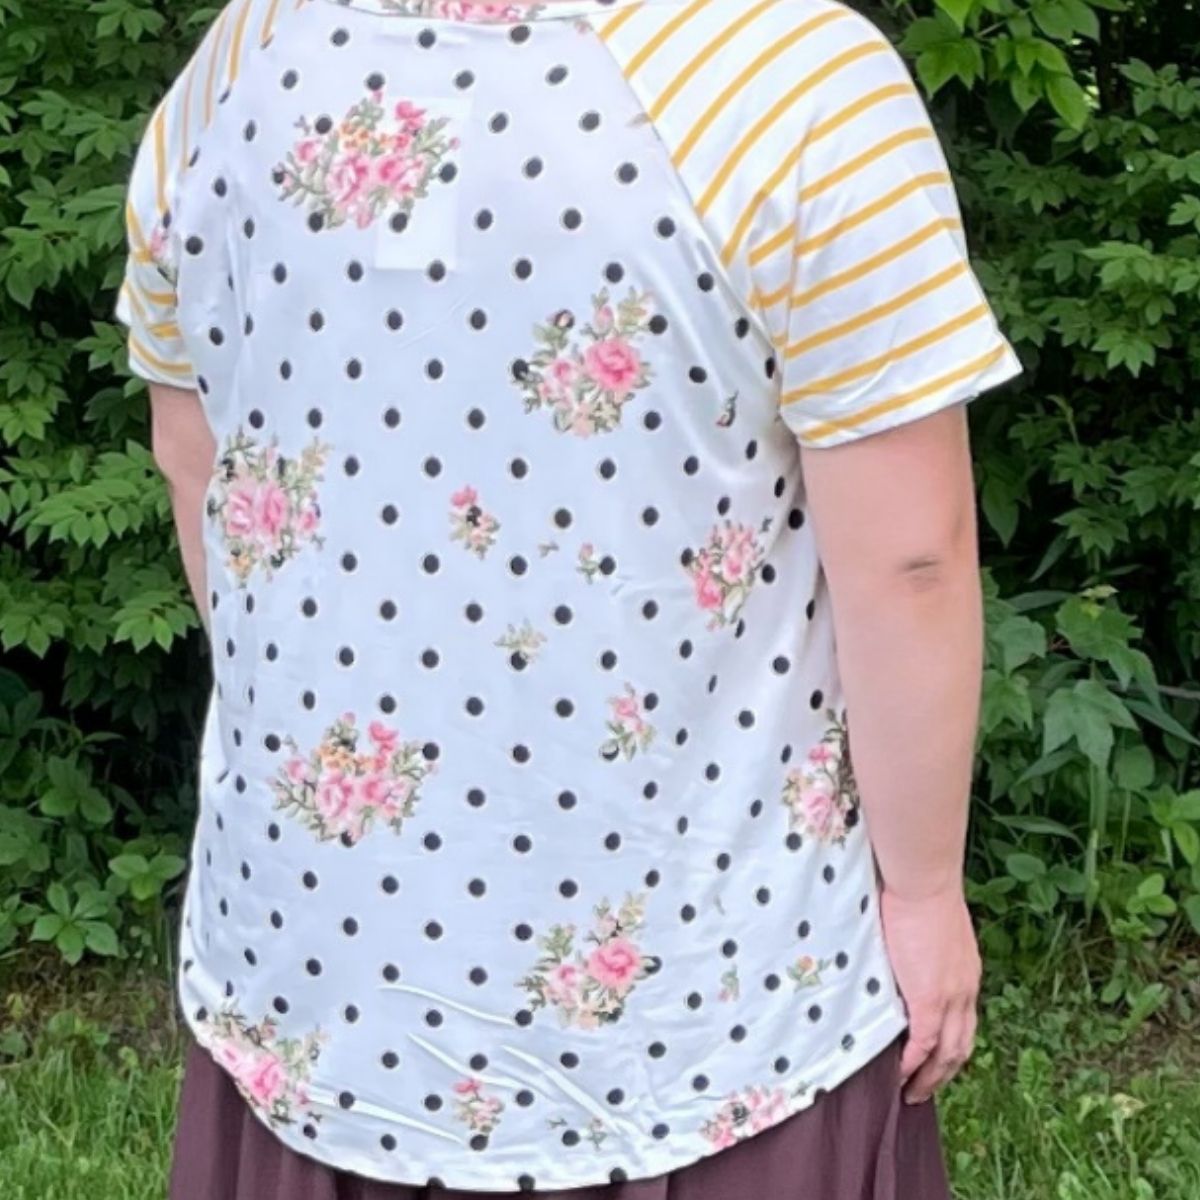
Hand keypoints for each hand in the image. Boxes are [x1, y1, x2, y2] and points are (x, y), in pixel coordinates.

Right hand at [880, 884, 980, 1103]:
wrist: (924, 882)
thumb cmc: (920, 891)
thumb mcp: (930, 927)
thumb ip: (922, 947)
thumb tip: (904, 950)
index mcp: (966, 974)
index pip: (964, 1022)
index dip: (950, 1046)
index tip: (934, 1061)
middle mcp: (965, 991)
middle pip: (962, 1046)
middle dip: (944, 1073)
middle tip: (923, 1089)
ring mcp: (950, 997)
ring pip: (948, 1053)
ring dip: (931, 1078)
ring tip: (911, 1093)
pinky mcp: (928, 998)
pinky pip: (923, 1043)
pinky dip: (913, 1064)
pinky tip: (899, 1075)